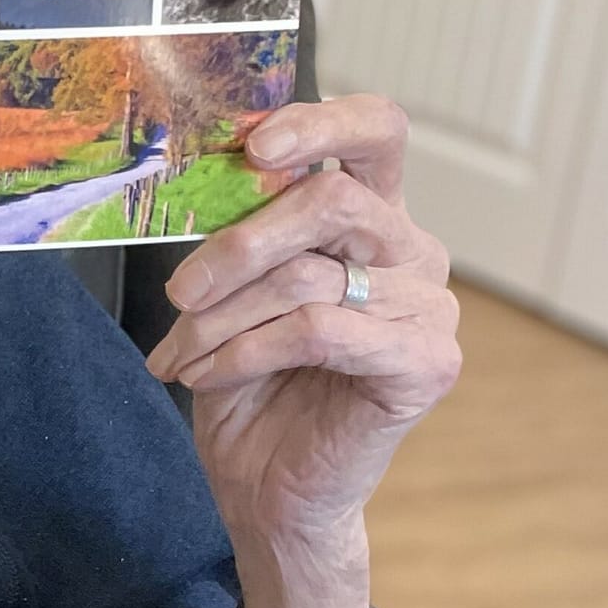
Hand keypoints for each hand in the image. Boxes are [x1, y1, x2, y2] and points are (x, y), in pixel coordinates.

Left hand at [142, 93, 461, 607]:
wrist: (266, 485)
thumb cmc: (246, 379)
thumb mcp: (228, 292)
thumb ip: (236, 231)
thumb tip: (199, 173)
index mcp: (370, 214)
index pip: (375, 130)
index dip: (320, 122)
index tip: (255, 144)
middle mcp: (411, 250)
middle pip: (332, 199)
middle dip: (238, 243)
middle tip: (179, 290)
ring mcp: (428, 307)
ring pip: (307, 276)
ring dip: (221, 317)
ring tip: (181, 354)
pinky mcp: (426, 364)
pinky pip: (315, 331)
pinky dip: (244, 350)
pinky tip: (207, 375)